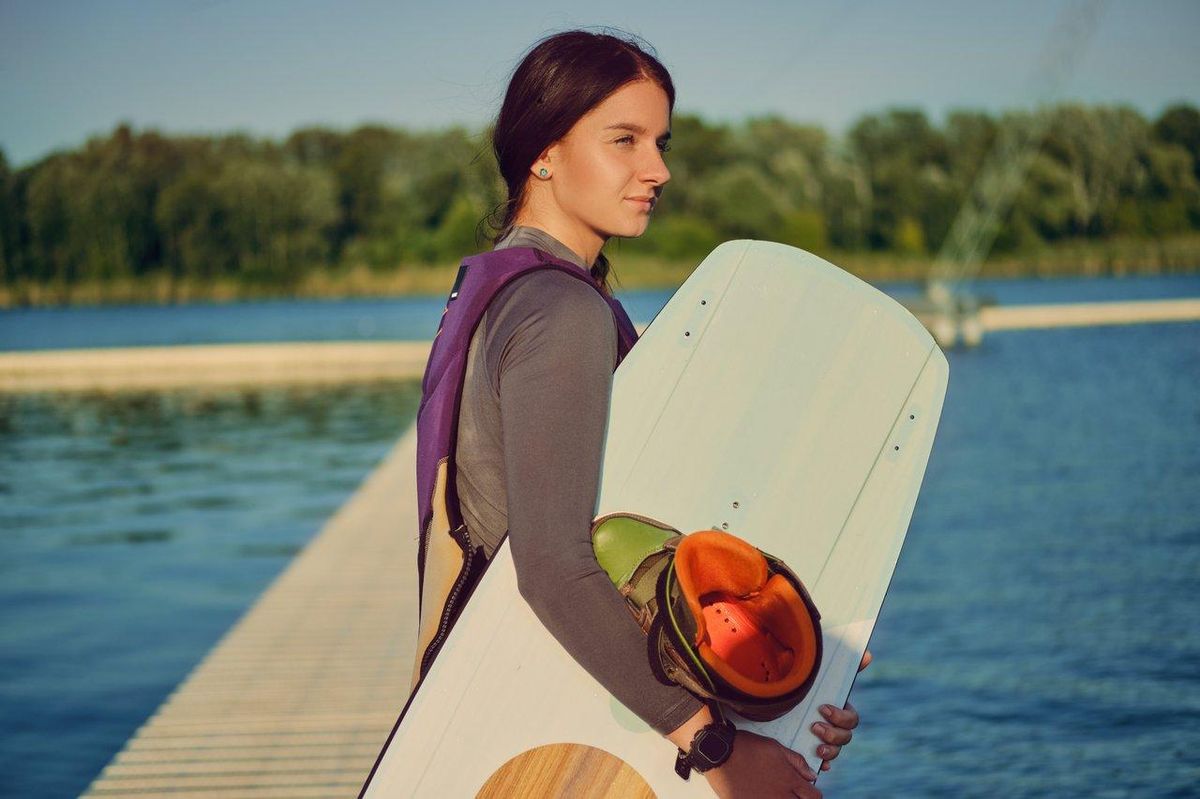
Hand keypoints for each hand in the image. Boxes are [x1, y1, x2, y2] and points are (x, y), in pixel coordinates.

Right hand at [702, 729, 821, 797]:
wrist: (720, 754)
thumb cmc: (746, 748)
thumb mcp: (775, 747)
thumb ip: (796, 762)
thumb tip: (811, 774)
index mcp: (789, 780)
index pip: (814, 796)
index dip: (813, 793)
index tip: (807, 790)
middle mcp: (781, 796)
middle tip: (793, 792)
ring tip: (776, 793)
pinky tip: (763, 795)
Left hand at [810, 648, 870, 771]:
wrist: (773, 699)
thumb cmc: (802, 683)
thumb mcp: (817, 671)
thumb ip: (842, 663)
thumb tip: (868, 654)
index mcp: (837, 710)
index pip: (851, 719)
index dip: (841, 717)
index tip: (824, 709)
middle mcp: (832, 727)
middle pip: (846, 738)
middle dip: (834, 734)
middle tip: (815, 727)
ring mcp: (821, 740)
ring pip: (835, 752)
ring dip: (830, 750)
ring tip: (815, 745)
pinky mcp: (808, 751)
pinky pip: (820, 765)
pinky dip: (822, 766)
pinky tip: (816, 765)